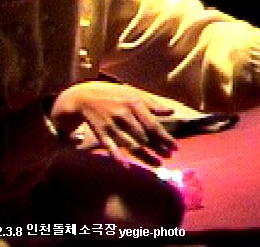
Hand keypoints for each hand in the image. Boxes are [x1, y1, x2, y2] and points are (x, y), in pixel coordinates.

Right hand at [50, 81, 177, 165]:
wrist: (85, 96)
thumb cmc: (113, 94)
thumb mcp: (132, 92)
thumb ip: (151, 102)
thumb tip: (171, 111)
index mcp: (133, 103)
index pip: (152, 125)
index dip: (165, 137)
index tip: (175, 147)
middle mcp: (123, 115)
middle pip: (144, 137)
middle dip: (158, 148)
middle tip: (169, 156)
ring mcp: (111, 125)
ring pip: (130, 145)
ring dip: (145, 156)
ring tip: (158, 163)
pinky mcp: (101, 133)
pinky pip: (111, 148)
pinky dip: (118, 157)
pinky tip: (127, 167)